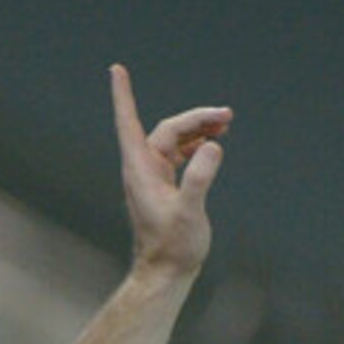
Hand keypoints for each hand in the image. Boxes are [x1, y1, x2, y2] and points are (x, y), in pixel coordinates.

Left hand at [109, 62, 226, 278]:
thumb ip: (199, 179)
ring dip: (198, 129)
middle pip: (167, 129)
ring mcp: (152, 177)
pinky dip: (195, 145)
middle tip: (227, 116)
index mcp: (140, 170)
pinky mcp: (164, 186)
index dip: (123, 96)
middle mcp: (142, 169)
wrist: (167, 273)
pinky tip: (213, 143)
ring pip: (174, 140)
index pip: (129, 123)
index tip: (116, 70)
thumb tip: (212, 146)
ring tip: (226, 124)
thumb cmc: (173, 248)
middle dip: (196, 118)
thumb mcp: (189, 212)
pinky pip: (178, 154)